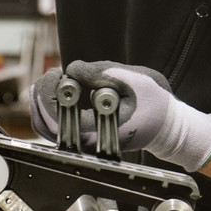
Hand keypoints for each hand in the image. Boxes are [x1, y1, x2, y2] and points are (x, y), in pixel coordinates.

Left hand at [29, 60, 210, 171]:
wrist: (168, 125)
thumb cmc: (155, 104)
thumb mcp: (134, 80)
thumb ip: (101, 73)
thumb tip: (71, 68)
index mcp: (98, 130)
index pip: (57, 117)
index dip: (48, 92)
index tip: (57, 73)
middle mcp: (88, 142)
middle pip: (45, 126)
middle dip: (41, 95)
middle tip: (53, 74)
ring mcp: (85, 142)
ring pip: (48, 129)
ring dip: (42, 102)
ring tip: (52, 80)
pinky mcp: (86, 137)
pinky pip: (58, 128)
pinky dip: (50, 109)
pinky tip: (55, 91)